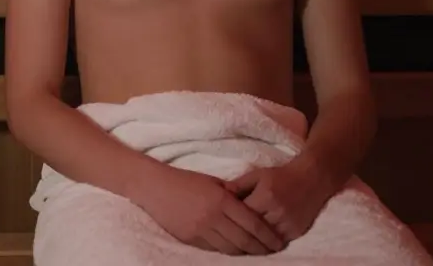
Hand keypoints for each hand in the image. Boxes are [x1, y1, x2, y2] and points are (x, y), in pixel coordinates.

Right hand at [133, 164, 285, 255]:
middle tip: (273, 251)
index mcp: (222, 200)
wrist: (153, 186)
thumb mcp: (213, 182)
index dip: (269, 236)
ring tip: (256, 253)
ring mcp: (200, 230)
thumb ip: (233, 195)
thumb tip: (252, 206)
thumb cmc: (185, 180)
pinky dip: (228, 251)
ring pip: (231, 249)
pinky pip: (214, 250)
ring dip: (247, 253)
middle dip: (262, 249)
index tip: (279, 242)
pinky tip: (235, 250)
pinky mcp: (189, 238)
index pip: (253, 224)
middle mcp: (213, 218)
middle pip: (245, 241)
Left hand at [227, 157, 335, 241]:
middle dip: (241, 231)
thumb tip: (219, 195)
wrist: (312, 179)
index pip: (242, 214)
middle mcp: (277, 212)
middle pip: (253, 229)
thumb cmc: (281, 176)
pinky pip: (278, 242)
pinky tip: (260, 241)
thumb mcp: (257, 175)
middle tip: (230, 233)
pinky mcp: (297, 231)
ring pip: (265, 239)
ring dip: (254, 240)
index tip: (224, 219)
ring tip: (243, 239)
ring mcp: (288, 223)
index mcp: (265, 196)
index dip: (232, 217)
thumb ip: (238, 186)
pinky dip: (268, 243)